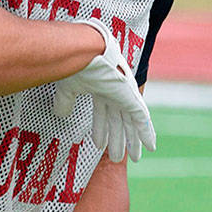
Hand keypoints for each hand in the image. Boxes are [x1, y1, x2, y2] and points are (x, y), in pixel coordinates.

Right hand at [52, 17, 154, 162]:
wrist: (86, 52)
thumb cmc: (76, 65)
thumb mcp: (67, 88)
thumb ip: (65, 102)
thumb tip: (60, 114)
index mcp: (100, 88)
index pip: (102, 113)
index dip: (101, 129)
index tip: (99, 145)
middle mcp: (114, 92)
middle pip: (118, 121)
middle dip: (118, 138)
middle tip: (118, 157)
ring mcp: (125, 94)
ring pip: (130, 123)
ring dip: (132, 141)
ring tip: (133, 159)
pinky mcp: (132, 98)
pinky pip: (142, 119)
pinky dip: (146, 133)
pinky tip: (150, 147)